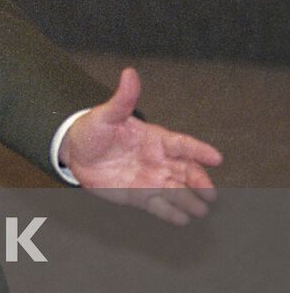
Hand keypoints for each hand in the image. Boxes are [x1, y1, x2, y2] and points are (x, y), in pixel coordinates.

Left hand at [61, 67, 222, 223]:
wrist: (75, 153)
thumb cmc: (93, 130)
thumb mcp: (106, 114)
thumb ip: (122, 99)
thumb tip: (130, 73)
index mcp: (155, 139)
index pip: (182, 144)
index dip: (199, 151)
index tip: (216, 158)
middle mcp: (158, 160)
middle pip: (186, 171)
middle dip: (200, 181)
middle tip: (210, 192)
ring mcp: (151, 179)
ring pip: (176, 190)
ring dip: (190, 200)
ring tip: (201, 209)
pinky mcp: (139, 196)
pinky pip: (159, 206)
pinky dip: (171, 213)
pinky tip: (183, 219)